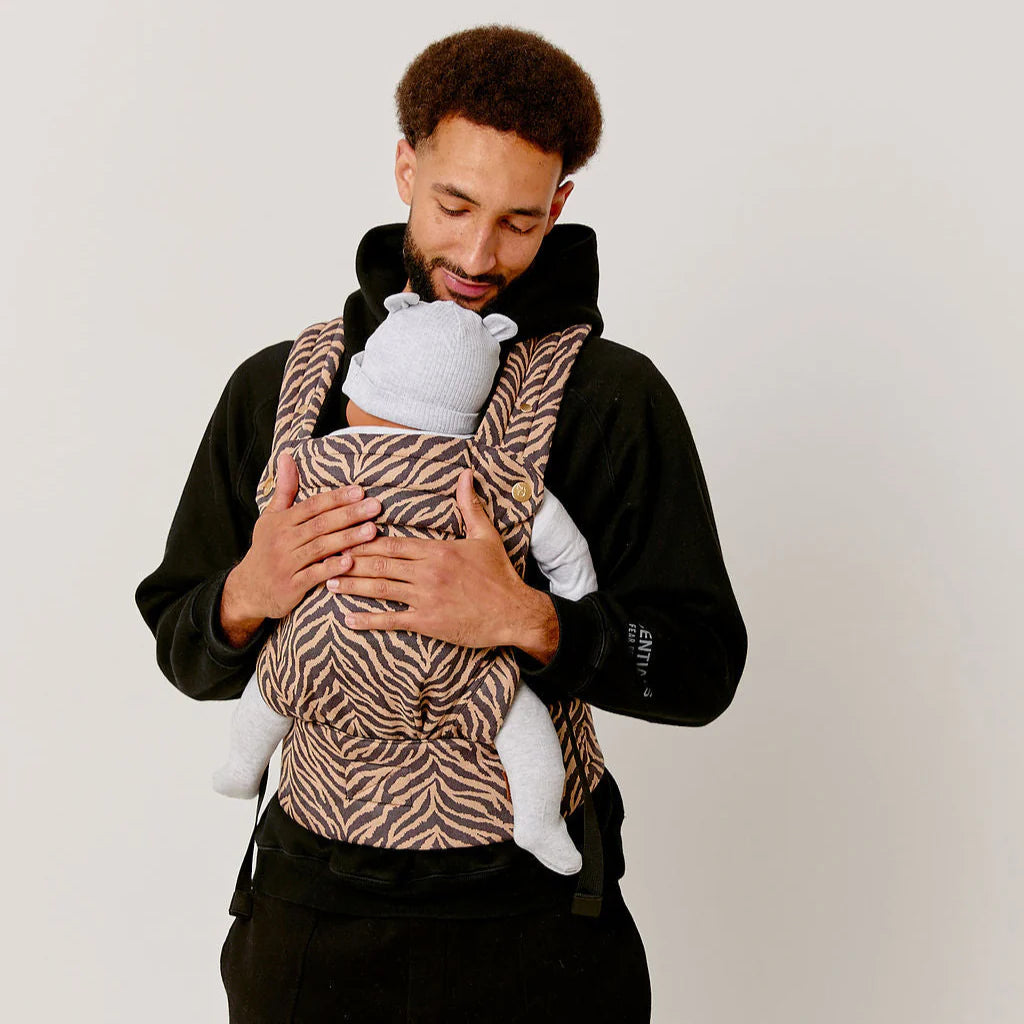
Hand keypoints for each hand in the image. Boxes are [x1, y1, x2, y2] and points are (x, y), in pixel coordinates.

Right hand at [219, 451, 380, 645]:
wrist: (249, 589)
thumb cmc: (266, 549)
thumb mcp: (271, 518)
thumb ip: (284, 489)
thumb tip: (287, 456)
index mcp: (281, 522)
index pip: (312, 506)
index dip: (336, 498)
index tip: (360, 490)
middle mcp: (283, 540)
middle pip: (320, 524)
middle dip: (349, 514)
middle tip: (375, 506)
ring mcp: (286, 564)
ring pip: (320, 547)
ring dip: (348, 538)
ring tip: (372, 530)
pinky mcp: (291, 586)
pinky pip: (314, 575)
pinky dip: (332, 568)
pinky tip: (351, 562)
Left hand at [326, 468, 558, 662]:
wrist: (514, 612)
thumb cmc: (500, 574)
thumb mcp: (486, 535)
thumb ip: (469, 505)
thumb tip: (464, 474)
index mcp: (437, 550)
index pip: (392, 542)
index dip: (365, 539)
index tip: (344, 535)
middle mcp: (427, 572)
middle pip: (379, 563)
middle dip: (349, 560)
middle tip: (324, 557)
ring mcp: (425, 598)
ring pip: (379, 589)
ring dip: (351, 586)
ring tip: (327, 582)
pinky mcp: (428, 622)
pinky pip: (391, 620)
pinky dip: (367, 620)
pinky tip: (348, 619)